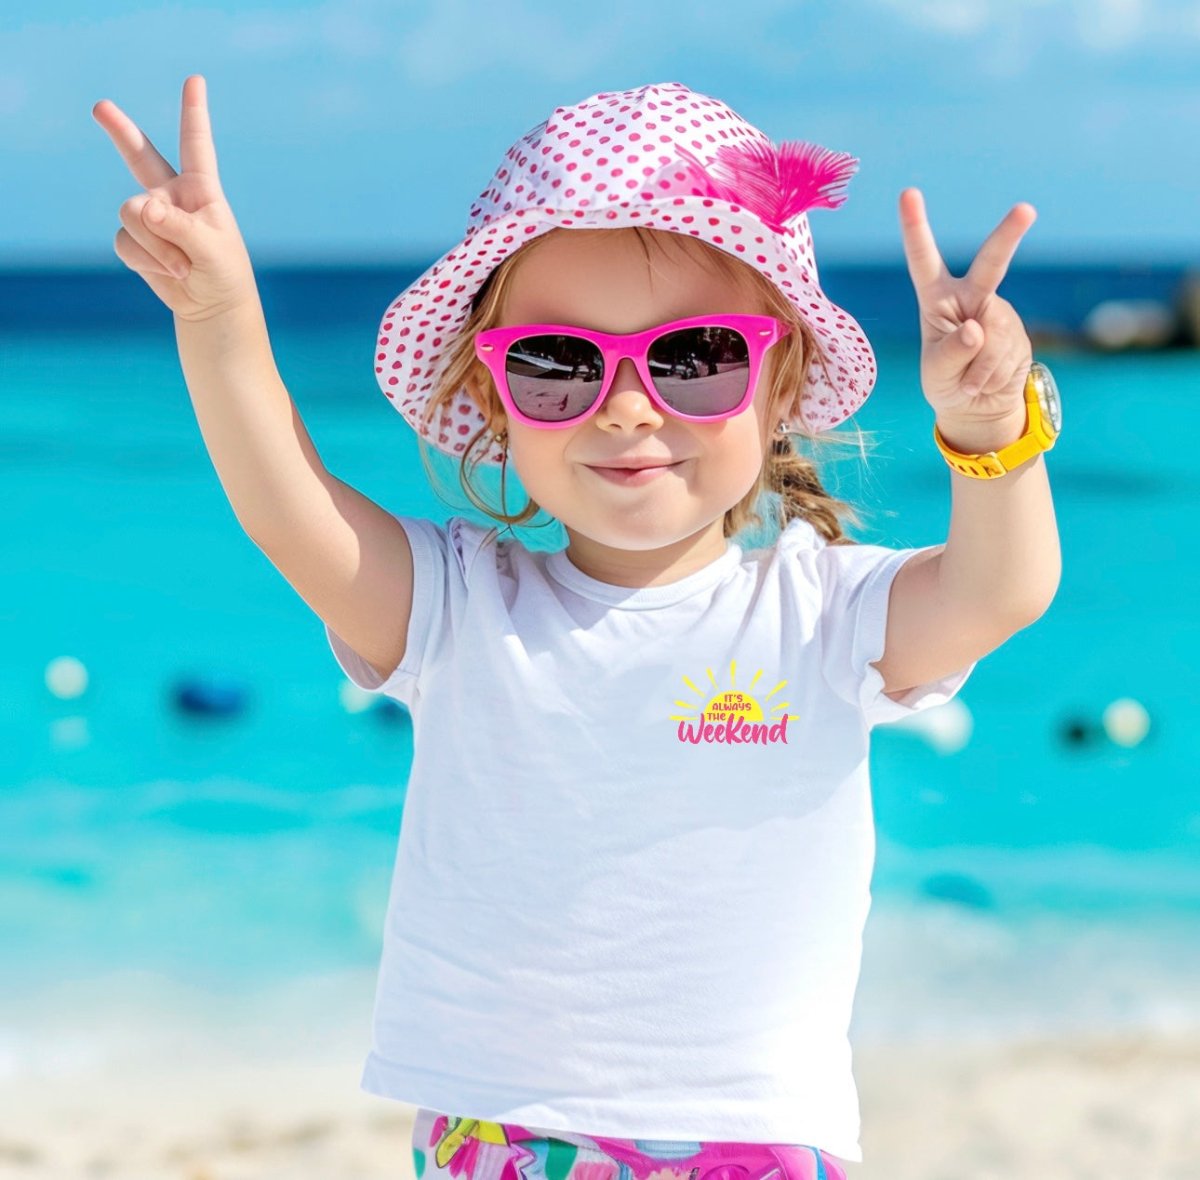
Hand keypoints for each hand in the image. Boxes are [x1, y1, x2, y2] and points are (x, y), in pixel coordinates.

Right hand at [93, 75, 259, 322]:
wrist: (212, 308)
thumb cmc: (224, 274)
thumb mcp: (211, 249)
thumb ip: (178, 226)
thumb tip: (141, 208)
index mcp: (202, 190)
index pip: (196, 146)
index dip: (194, 112)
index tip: (195, 81)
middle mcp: (172, 196)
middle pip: (140, 156)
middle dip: (120, 132)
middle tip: (100, 107)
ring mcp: (149, 216)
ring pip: (131, 214)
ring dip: (156, 245)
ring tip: (183, 264)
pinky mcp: (134, 239)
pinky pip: (125, 241)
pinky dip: (147, 259)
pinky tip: (169, 271)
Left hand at [898, 188, 1035, 430]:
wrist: (978, 406)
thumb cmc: (946, 383)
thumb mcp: (938, 372)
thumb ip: (952, 352)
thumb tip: (976, 327)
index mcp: (937, 298)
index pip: (924, 260)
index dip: (916, 227)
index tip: (908, 193)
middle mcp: (971, 297)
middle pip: (991, 264)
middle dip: (1009, 236)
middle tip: (1025, 210)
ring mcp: (999, 314)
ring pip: (993, 337)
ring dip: (978, 369)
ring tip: (970, 381)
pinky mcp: (1019, 334)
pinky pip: (1004, 357)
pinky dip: (990, 377)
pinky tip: (986, 382)